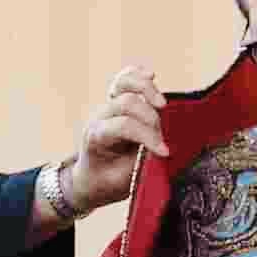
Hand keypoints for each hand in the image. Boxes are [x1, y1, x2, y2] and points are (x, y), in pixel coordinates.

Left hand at [62, 65, 164, 213]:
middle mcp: (100, 117)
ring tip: (162, 104)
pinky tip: (150, 75)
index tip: (165, 152)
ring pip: (123, 84)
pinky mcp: (116, 102)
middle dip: (151, 120)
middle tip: (162, 139)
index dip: (148, 137)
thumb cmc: (108, 181)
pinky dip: (137, 76)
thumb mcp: (123, 180)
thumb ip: (140, 162)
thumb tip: (161, 148)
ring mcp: (107, 106)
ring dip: (146, 90)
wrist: (91, 178)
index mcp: (96, 136)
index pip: (124, 126)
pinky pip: (124, 80)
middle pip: (128, 103)